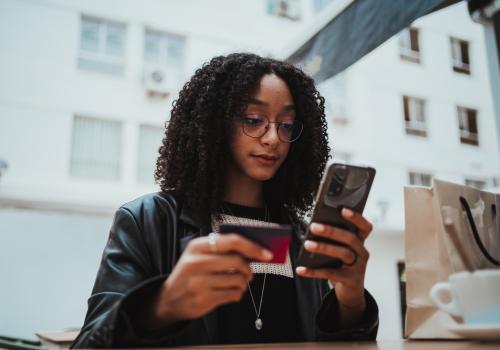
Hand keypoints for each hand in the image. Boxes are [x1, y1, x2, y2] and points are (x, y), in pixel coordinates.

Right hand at [145, 233, 272, 328]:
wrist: (169, 298)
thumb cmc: (191, 273)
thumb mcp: (198, 255)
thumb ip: (221, 250)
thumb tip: (254, 250)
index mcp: (197, 246)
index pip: (232, 241)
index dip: (253, 247)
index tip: (266, 253)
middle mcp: (196, 263)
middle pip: (237, 261)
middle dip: (248, 268)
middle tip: (249, 272)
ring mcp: (199, 282)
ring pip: (237, 279)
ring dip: (243, 282)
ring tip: (239, 282)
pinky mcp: (203, 299)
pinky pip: (233, 294)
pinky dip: (238, 293)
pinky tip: (232, 292)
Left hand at [296, 208, 372, 308]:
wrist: (351, 291)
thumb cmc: (342, 265)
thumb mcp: (341, 250)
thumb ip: (333, 240)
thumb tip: (314, 229)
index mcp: (360, 242)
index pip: (365, 227)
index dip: (356, 218)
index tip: (343, 210)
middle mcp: (362, 252)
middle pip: (350, 238)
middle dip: (331, 231)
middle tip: (314, 226)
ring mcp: (358, 267)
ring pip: (343, 254)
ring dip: (324, 247)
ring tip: (307, 244)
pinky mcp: (351, 280)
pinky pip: (331, 274)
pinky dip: (314, 272)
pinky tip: (301, 269)